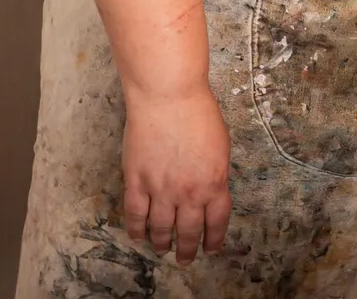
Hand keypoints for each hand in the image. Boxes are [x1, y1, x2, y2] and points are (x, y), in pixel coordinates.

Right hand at [121, 84, 231, 263]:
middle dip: (187, 249)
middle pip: (188, 231)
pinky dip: (136, 229)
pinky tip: (138, 237)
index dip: (213, 239)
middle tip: (185, 259)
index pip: (216, 222)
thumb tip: (210, 192)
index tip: (210, 249)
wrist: (169, 97)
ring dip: (162, 243)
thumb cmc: (199, 114)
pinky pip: (135, 214)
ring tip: (163, 251)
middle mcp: (188, 192)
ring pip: (160, 228)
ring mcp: (160, 189)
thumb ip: (215, 174)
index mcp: (214, 184)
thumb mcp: (221, 147)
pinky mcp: (136, 181)